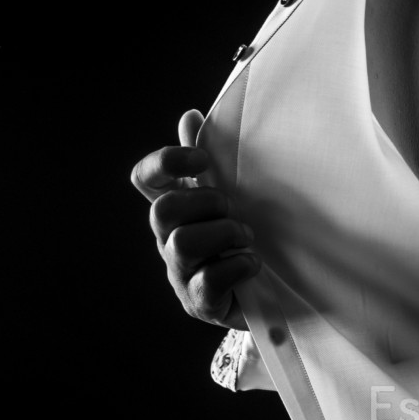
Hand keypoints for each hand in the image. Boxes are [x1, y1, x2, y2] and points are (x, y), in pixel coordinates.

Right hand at [130, 110, 258, 329]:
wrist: (272, 297)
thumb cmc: (245, 242)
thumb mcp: (232, 199)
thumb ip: (211, 162)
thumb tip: (190, 116)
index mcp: (175, 210)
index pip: (146, 179)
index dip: (167, 163)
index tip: (202, 160)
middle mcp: (169, 240)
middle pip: (163, 210)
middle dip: (206, 202)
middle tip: (236, 209)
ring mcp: (180, 273)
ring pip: (182, 244)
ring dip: (223, 233)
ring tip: (247, 238)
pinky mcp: (200, 303)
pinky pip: (208, 280)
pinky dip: (237, 267)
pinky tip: (254, 263)